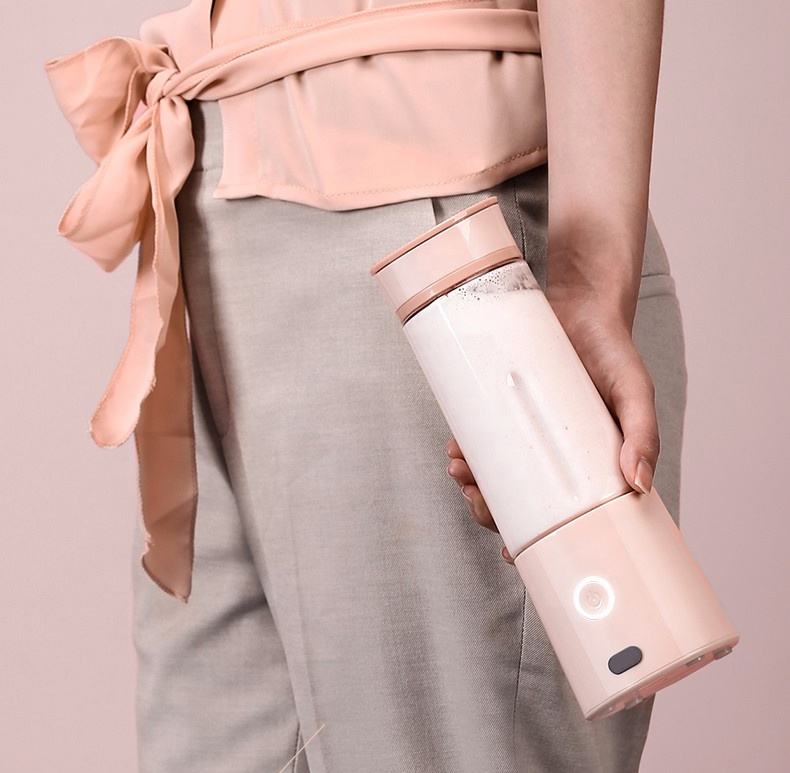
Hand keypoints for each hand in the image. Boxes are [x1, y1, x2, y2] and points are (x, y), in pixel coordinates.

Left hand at [446, 292, 658, 564]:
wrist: (581, 304)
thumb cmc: (613, 352)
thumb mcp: (634, 390)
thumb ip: (642, 433)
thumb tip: (639, 484)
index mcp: (591, 466)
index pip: (562, 516)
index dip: (534, 539)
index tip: (511, 552)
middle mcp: (557, 456)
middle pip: (519, 501)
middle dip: (490, 508)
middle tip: (474, 497)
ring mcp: (528, 433)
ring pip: (495, 473)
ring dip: (471, 480)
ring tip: (458, 467)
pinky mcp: (506, 409)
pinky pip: (482, 438)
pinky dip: (466, 446)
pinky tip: (455, 446)